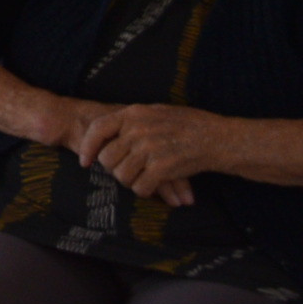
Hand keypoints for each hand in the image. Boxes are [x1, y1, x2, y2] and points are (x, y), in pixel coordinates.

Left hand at [72, 103, 220, 205]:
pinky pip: (140, 187)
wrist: (217, 138)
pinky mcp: (161, 168)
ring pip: (121, 176)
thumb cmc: (188, 124)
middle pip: (107, 158)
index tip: (85, 162)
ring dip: (130, 182)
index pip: (97, 129)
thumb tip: (106, 132)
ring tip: (143, 178)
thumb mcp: (156, 111)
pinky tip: (153, 186)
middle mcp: (137, 130)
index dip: (87, 148)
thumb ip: (132, 121)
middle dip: (114, 169)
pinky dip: (144, 191)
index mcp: (134, 113)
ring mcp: (149, 149)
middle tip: (128, 171)